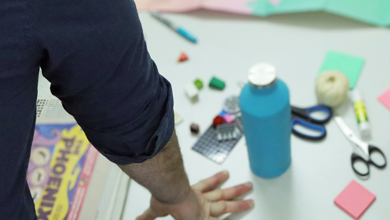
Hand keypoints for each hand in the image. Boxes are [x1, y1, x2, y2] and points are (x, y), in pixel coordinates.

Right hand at [136, 171, 253, 219]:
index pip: (205, 187)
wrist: (171, 192)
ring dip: (239, 203)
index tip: (225, 174)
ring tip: (251, 200)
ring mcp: (206, 207)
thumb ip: (148, 216)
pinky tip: (245, 209)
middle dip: (235, 190)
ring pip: (226, 204)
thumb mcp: (154, 210)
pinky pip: (220, 219)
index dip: (215, 180)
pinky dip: (232, 215)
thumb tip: (138, 218)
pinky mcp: (206, 215)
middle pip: (222, 194)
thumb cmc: (165, 198)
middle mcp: (201, 200)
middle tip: (247, 186)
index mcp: (191, 196)